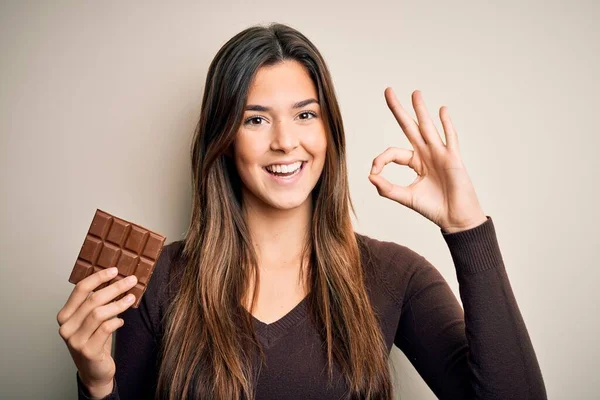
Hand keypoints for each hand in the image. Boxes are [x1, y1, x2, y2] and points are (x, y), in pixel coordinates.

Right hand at [57, 267, 137, 397]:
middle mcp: (66, 327)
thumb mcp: (92, 320)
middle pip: (92, 299)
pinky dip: (116, 321)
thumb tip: (117, 279)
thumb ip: (97, 303)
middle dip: (115, 287)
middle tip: (131, 280)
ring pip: (99, 313)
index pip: (80, 289)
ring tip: (131, 298)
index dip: (98, 277)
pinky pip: (105, 329)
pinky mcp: (88, 350)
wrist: (94, 371)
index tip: (115, 270)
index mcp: (65, 315)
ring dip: (119, 303)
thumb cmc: (95, 341)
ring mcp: (75, 340)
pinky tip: (121, 321)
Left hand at [368, 88, 486, 232]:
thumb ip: (387, 189)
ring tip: (415, 93)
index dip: (380, 160)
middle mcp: (427, 154)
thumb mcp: (406, 198)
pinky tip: (441, 110)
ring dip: (421, 110)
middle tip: (387, 90)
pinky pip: (450, 138)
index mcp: (415, 162)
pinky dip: (446, 125)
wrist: (455, 218)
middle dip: (398, 110)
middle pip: (409, 127)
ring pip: (427, 128)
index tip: (374, 173)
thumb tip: (370, 177)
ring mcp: (440, 154)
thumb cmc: (434, 208)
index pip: (393, 152)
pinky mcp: (453, 159)